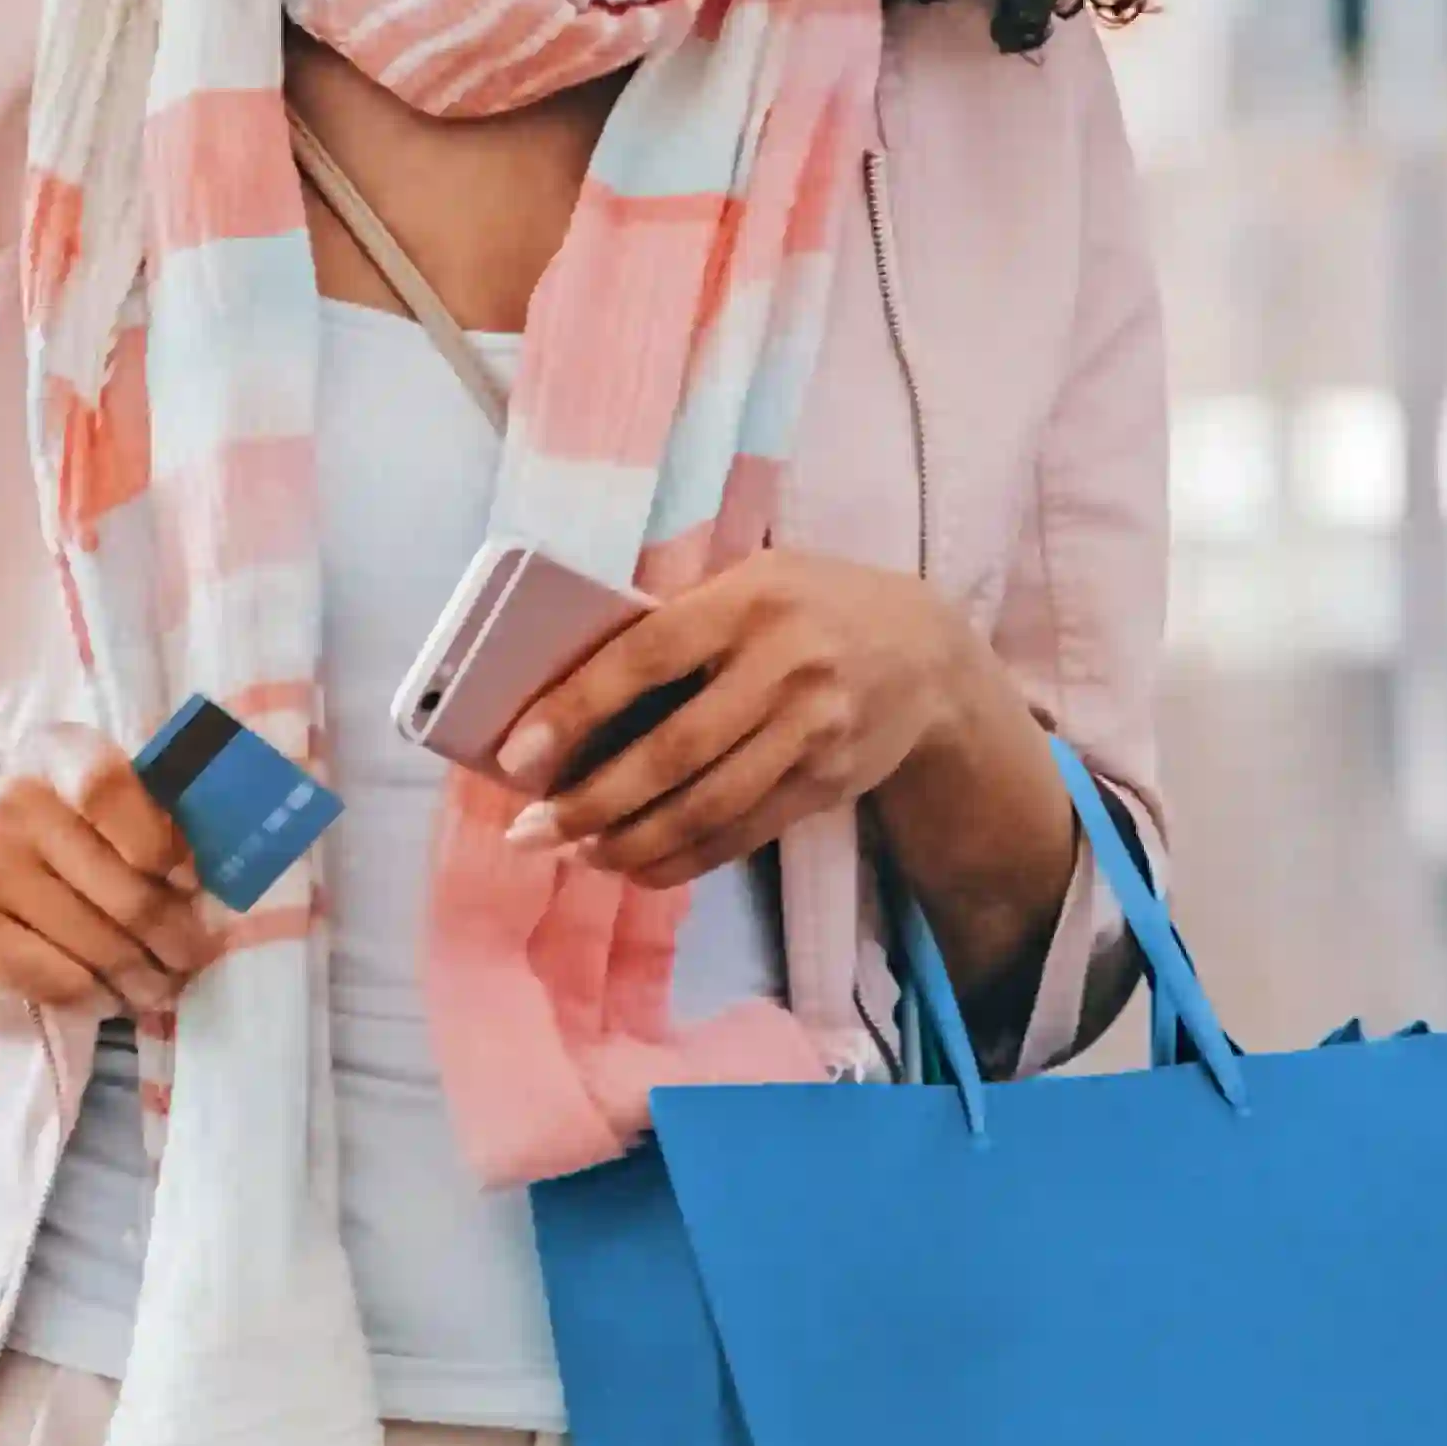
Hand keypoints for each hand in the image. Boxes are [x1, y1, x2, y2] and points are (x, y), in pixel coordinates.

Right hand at [0, 736, 236, 1026]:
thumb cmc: (47, 843)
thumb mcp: (88, 810)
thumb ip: (147, 825)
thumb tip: (207, 898)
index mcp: (53, 757)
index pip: (109, 786)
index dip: (160, 840)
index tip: (187, 881)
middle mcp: (13, 805)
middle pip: (126, 891)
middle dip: (176, 937)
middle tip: (194, 957)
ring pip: (102, 947)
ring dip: (146, 978)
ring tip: (162, 986)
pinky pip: (63, 982)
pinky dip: (101, 998)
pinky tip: (112, 996)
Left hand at [497, 554, 1031, 902]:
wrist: (929, 655)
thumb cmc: (806, 607)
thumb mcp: (751, 579)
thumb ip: (674, 616)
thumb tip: (561, 675)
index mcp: (745, 602)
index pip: (646, 658)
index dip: (577, 710)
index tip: (517, 756)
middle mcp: (782, 668)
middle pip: (673, 753)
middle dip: (591, 802)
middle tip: (529, 832)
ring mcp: (811, 732)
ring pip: (707, 807)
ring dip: (629, 843)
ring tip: (573, 854)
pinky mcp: (827, 784)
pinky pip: (742, 834)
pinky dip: (682, 859)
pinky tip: (633, 867)